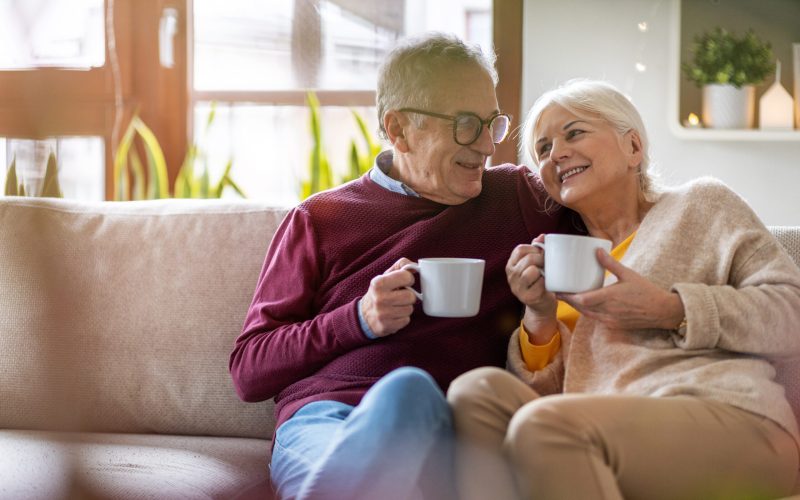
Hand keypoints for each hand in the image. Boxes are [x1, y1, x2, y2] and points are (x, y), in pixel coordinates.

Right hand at [360, 258, 417, 336]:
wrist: (364, 316)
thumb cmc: (379, 293)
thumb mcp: (385, 276)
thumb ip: (400, 266)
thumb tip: (415, 266)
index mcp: (378, 283)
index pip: (407, 276)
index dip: (408, 279)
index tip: (404, 282)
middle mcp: (379, 298)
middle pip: (410, 296)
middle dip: (408, 296)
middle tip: (400, 296)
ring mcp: (382, 314)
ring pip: (410, 309)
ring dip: (406, 308)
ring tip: (396, 306)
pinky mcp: (386, 326)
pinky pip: (406, 320)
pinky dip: (402, 318)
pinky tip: (394, 316)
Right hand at [506, 235, 558, 341]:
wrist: (541, 305)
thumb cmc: (538, 281)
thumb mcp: (535, 264)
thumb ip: (536, 249)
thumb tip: (542, 236)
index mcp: (511, 265)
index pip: (520, 249)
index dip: (533, 249)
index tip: (541, 254)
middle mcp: (511, 276)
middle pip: (528, 259)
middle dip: (541, 259)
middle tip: (547, 264)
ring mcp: (517, 287)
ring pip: (532, 270)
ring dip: (543, 271)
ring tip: (545, 275)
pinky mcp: (527, 297)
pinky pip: (539, 283)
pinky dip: (546, 283)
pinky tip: (546, 285)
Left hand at [557, 249, 683, 330]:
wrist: (662, 311)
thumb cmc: (646, 291)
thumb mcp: (628, 274)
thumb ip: (610, 264)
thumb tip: (597, 250)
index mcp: (610, 297)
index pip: (582, 300)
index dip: (568, 296)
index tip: (558, 289)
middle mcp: (608, 311)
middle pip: (581, 308)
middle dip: (568, 301)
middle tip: (558, 292)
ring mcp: (610, 320)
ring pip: (587, 314)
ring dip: (577, 307)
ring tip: (567, 297)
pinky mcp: (613, 325)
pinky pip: (595, 318)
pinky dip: (588, 312)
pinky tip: (584, 305)